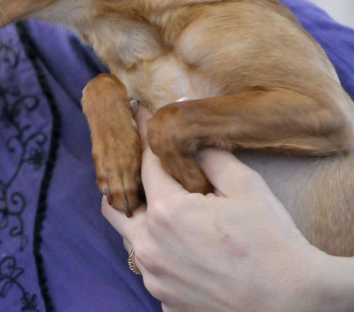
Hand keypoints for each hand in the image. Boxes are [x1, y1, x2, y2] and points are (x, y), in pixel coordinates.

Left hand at [102, 107, 336, 311]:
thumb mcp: (246, 185)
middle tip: (152, 176)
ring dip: (143, 222)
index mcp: (166, 211)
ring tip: (170, 214)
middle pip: (119, 205)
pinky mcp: (164, 301)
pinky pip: (150, 270)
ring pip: (130, 239)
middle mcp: (150, 245)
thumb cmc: (272, 241)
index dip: (147, 142)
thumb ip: (210, 156)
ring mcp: (154, 276)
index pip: (145, 165)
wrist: (293, 301)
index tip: (142, 120)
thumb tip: (188, 138)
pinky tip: (185, 252)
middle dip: (133, 186)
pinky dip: (161, 256)